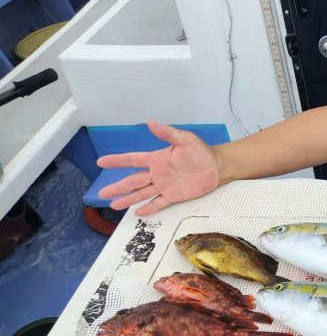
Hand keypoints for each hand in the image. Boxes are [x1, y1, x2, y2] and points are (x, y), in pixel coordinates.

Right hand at [96, 120, 222, 216]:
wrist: (217, 167)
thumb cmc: (201, 152)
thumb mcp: (185, 139)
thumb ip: (168, 133)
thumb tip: (150, 122)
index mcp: (156, 159)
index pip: (132, 160)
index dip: (117, 161)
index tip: (101, 162)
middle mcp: (157, 173)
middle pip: (133, 181)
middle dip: (117, 187)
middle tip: (102, 193)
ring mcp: (164, 185)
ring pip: (142, 193)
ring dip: (128, 199)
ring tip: (113, 205)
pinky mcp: (174, 196)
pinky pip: (158, 203)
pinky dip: (148, 208)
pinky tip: (138, 213)